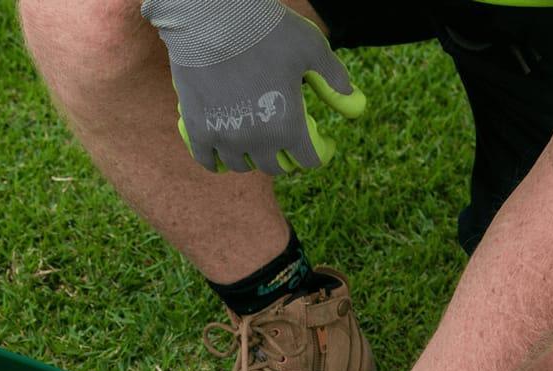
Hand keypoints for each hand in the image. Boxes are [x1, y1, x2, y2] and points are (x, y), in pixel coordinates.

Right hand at [142, 0, 365, 173]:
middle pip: (274, 167)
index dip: (319, 153)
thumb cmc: (267, 31)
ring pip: (242, 165)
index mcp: (288, 126)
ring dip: (252, 158)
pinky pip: (209, 161)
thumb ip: (333, 77)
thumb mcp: (311, 49)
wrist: (214, 20)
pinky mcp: (199, 130)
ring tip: (255, 145)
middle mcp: (257, 141)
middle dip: (285, 157)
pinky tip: (224, 156)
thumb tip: (353, 99)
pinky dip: (218, 161)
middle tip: (286, 143)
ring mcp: (225, 138)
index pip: (309, 160)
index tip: (321, 144)